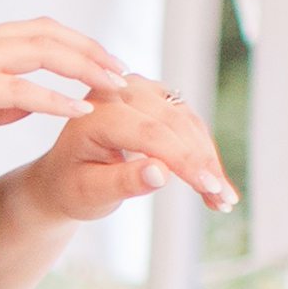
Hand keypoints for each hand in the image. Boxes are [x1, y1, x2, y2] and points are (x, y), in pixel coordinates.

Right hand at [0, 17, 130, 171]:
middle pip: (48, 33)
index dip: (76, 45)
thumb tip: (32, 102)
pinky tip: (80, 110)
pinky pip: (20, 89)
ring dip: (83, 68)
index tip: (105, 65)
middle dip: (91, 49)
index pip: (37, 33)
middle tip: (124, 70)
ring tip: (114, 86)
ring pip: (41, 53)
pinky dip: (54, 98)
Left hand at [15, 73, 237, 225]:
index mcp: (95, 112)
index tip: (210, 188)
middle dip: (202, 164)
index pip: (151, 133)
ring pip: (188, 122)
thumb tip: (161, 173)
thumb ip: (123, 182)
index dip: (184, 161)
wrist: (64, 175)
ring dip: (208, 160)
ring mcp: (139, 88)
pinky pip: (188, 122)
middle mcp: (118, 90)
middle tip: (223, 200)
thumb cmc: (72, 186)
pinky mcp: (156, 96)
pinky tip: (212, 182)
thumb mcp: (90, 193)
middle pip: (175, 124)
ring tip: (221, 198)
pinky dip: (202, 152)